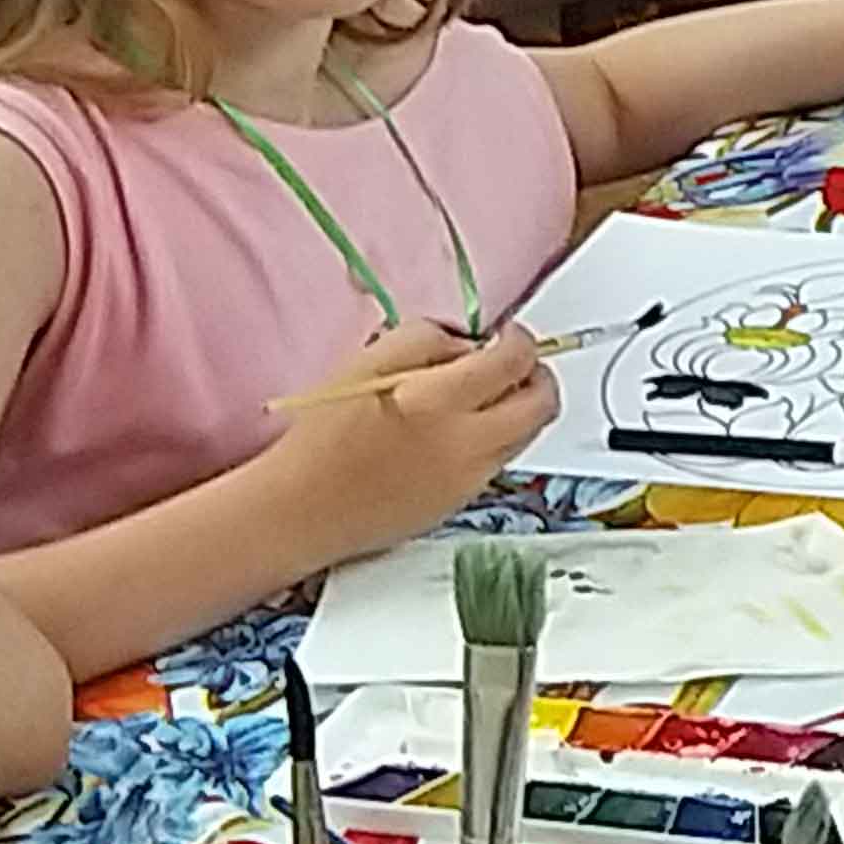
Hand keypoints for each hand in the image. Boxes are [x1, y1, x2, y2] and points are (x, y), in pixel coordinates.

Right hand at [255, 323, 555, 563]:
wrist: (301, 508)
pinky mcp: (460, 504)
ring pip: (525, 436)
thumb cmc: (323, 434)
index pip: (514, 361)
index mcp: (440, 401)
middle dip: (538, 377)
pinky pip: (497, 463)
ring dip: (518, 410)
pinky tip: (455, 433)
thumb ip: (430, 340)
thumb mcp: (369, 361)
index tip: (508, 335)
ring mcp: (469, 479)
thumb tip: (470, 345)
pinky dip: (492, 440)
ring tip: (483, 397)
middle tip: (516, 365)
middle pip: (542, 405)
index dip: (519, 340)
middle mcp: (467, 444)